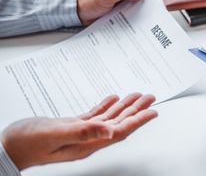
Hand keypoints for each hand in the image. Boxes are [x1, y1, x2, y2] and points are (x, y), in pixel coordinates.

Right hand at [0, 93, 156, 169]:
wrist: (8, 147)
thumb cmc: (27, 143)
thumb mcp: (55, 135)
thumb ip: (82, 132)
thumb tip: (109, 130)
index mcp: (88, 143)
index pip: (120, 131)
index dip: (138, 121)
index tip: (153, 112)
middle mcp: (88, 139)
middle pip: (119, 124)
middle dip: (136, 111)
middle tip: (150, 98)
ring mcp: (81, 133)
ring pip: (109, 118)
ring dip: (124, 107)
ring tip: (137, 96)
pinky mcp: (72, 127)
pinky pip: (95, 116)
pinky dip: (105, 106)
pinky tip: (112, 99)